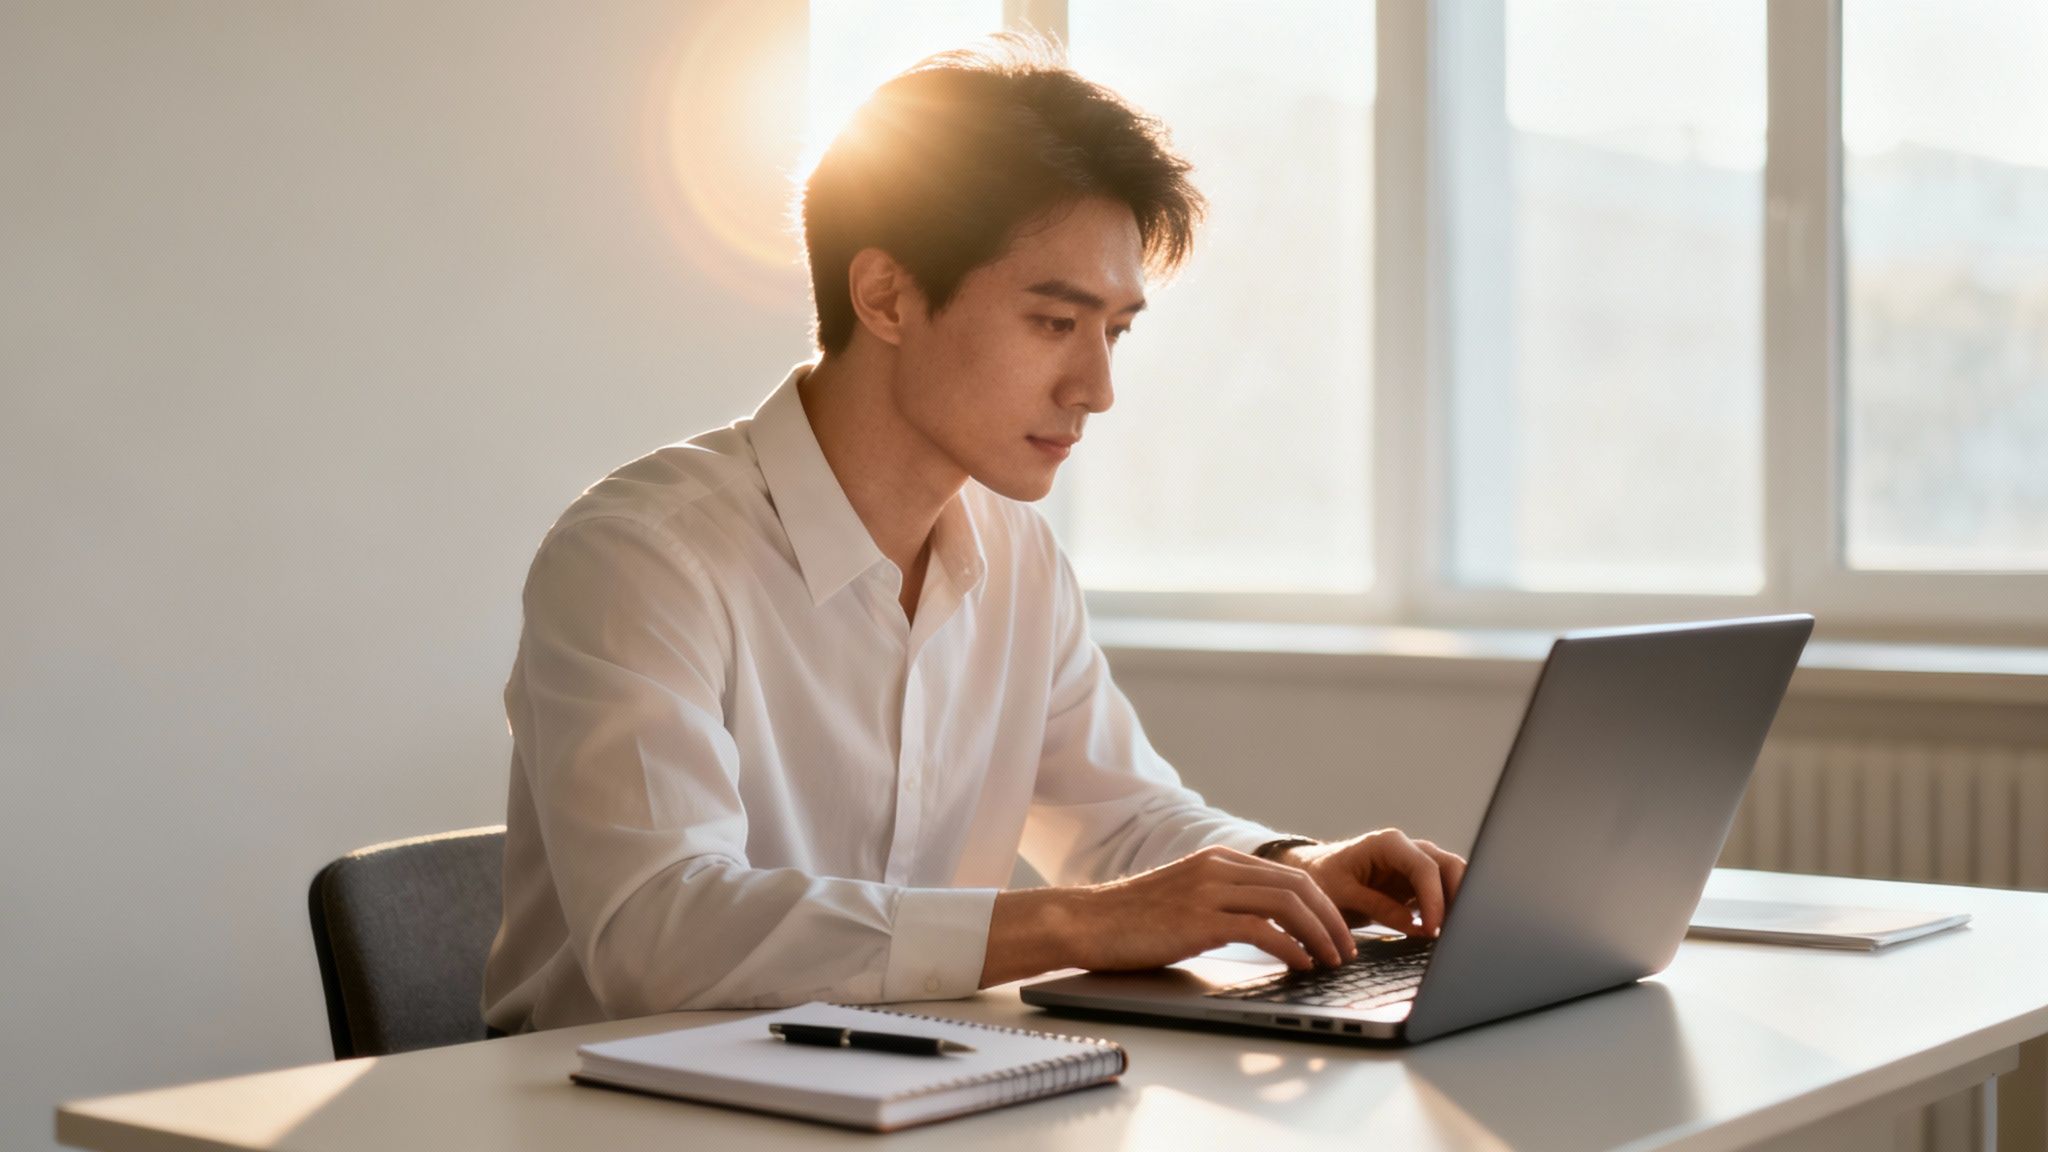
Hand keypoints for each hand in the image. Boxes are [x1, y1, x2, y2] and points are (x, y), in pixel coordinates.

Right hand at [980, 845, 1356, 985]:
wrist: (1086, 921)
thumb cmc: (1132, 920)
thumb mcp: (1186, 900)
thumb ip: (1223, 904)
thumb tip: (1266, 931)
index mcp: (1219, 860)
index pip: (1290, 875)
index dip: (1324, 905)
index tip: (1340, 934)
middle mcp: (1219, 867)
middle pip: (1298, 885)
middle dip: (1332, 920)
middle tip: (1347, 951)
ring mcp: (1208, 890)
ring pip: (1286, 903)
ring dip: (1318, 934)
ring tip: (1331, 961)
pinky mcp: (1198, 919)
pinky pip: (1260, 929)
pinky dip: (1290, 947)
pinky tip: (1300, 965)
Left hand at [1272, 829, 1465, 937]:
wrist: (1315, 874)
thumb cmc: (1323, 879)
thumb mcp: (1341, 895)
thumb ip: (1377, 907)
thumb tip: (1415, 926)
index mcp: (1388, 844)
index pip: (1424, 868)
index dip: (1434, 900)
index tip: (1433, 930)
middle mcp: (1408, 848)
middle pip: (1449, 866)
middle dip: (1458, 897)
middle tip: (1454, 932)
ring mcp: (1415, 864)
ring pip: (1452, 877)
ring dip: (1456, 903)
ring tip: (1451, 934)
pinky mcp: (1416, 882)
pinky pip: (1442, 893)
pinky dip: (1447, 910)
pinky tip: (1443, 932)